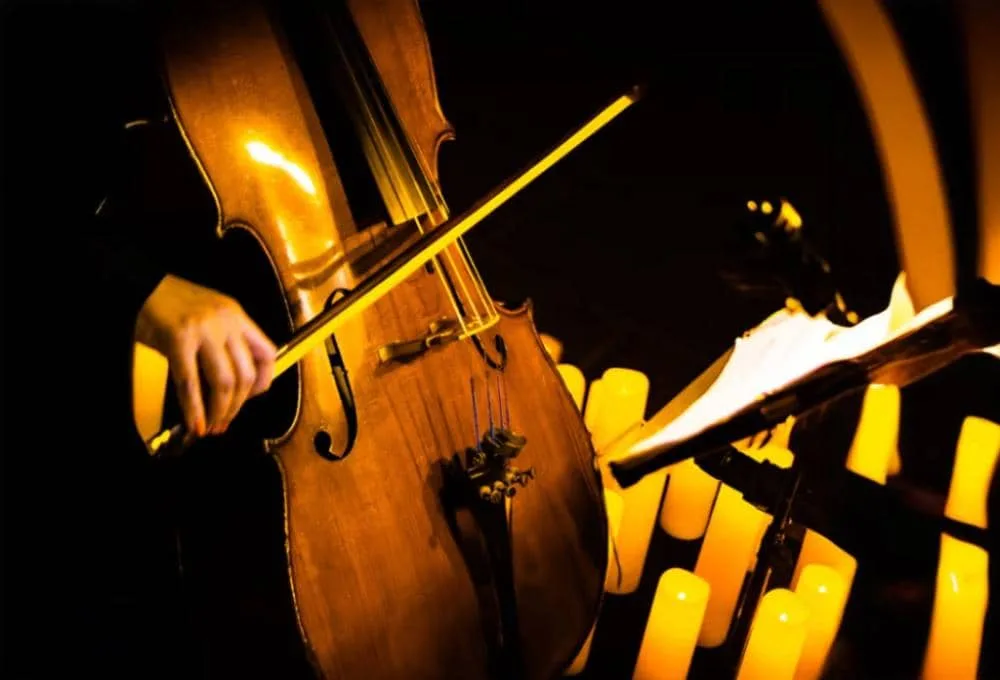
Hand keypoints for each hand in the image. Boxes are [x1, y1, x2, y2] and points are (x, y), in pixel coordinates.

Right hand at [136, 274, 276, 436]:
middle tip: (224, 422)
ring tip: (210, 426)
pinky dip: (194, 409)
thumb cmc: (170, 305)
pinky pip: (191, 383)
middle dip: (236, 407)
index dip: (262, 383)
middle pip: (245, 375)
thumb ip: (225, 343)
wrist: (137, 285)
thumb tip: (232, 386)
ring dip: (218, 412)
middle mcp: (225, 322)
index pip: (266, 354)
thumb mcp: (209, 318)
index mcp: (236, 316)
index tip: (250, 399)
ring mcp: (203, 330)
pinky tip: (194, 423)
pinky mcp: (178, 340)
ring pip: (224, 383)